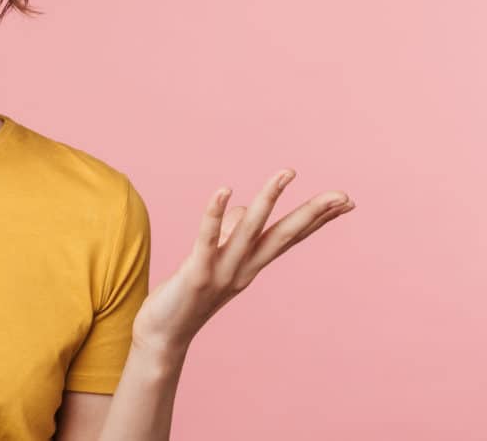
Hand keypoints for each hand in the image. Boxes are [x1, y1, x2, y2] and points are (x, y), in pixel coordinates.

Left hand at [131, 169, 355, 355]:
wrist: (163, 338)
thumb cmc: (186, 297)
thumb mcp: (212, 261)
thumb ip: (228, 234)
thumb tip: (240, 205)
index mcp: (250, 266)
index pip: (290, 237)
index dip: (317, 219)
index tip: (346, 200)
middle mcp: (243, 269)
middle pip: (283, 235)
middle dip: (312, 213)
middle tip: (343, 193)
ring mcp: (222, 273)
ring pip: (250, 230)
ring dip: (268, 199)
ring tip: (287, 172)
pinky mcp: (196, 275)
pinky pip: (207, 239)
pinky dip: (215, 214)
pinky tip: (224, 189)